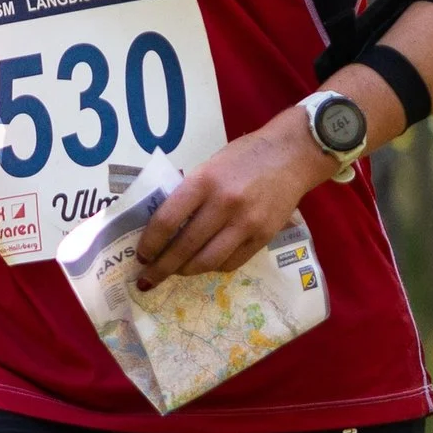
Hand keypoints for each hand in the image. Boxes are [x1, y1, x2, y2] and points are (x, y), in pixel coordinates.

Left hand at [135, 113, 328, 285]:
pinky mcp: (263, 237)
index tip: (141, 254)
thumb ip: (189, 194)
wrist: (292, 155)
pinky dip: (213, 267)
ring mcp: (246, 223)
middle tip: (147, 278)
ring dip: (185, 272)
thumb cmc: (244, 157)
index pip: (167, 221)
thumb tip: (162, 228)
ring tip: (174, 272)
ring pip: (207, 262)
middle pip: (184, 248)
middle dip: (161, 268)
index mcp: (204, 182)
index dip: (149, 243)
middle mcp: (224, 204)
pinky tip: (204, 262)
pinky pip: (231, 263)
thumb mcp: (209, 166)